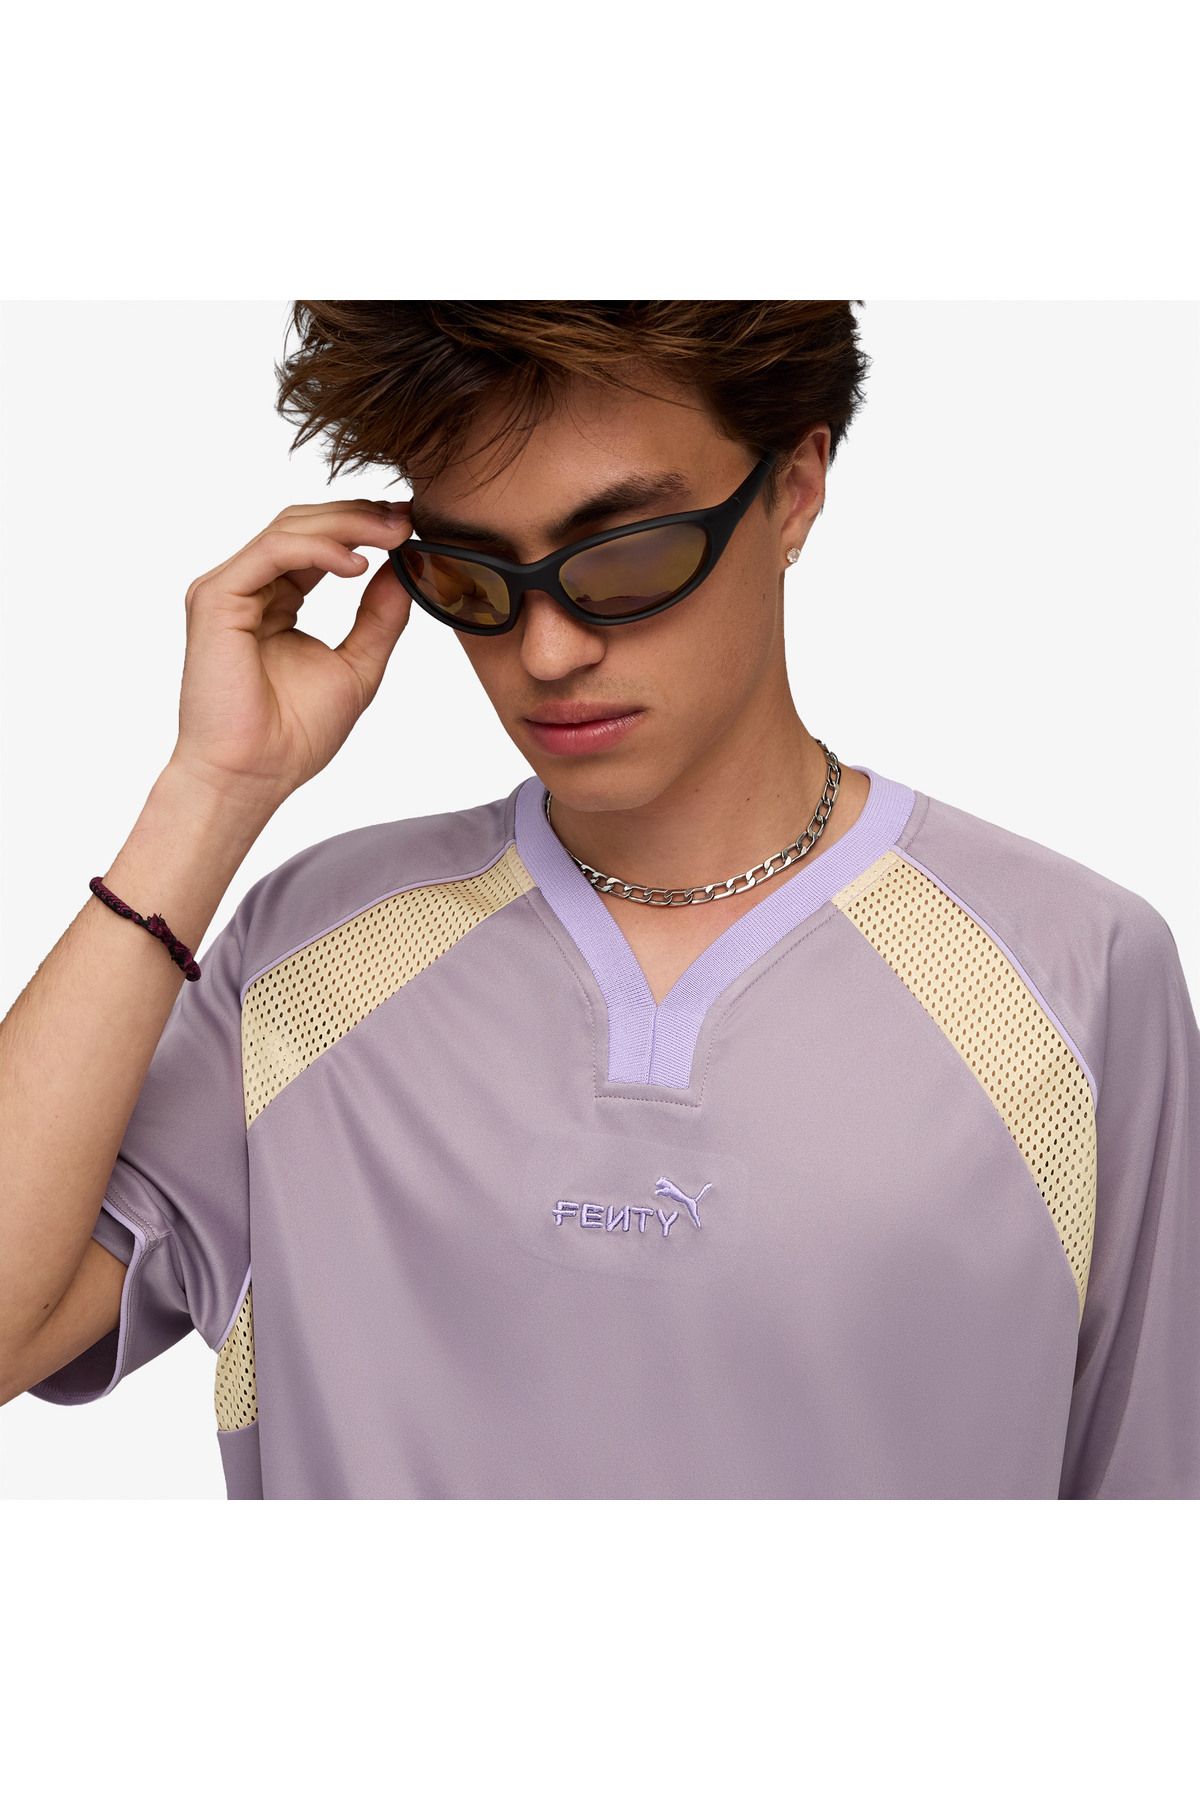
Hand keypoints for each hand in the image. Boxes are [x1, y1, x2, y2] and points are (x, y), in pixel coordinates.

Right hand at [168, 497, 415, 805]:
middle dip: (359, 516)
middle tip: (408, 519)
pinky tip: (358, 565)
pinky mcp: (216, 599)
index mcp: (275, 600)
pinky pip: (273, 553)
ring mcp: (227, 590)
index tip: (411, 526)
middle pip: (302, 525)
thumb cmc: (294, 735)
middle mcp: (247, 588)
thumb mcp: (357, 666)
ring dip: (346, 525)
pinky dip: (319, 551)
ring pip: (288, 529)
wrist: (255, 775)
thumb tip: (405, 569)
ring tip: (394, 534)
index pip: (317, 544)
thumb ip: (379, 617)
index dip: (363, 528)